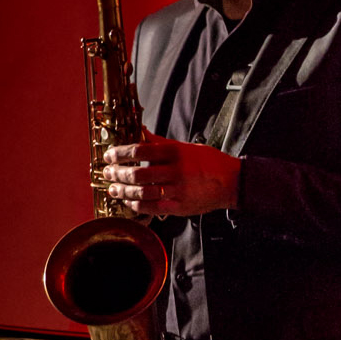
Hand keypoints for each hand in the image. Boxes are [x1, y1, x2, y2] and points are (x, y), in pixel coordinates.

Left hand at [102, 137, 240, 216]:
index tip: (109, 156)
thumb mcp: (185, 147)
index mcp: (176, 152)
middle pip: (138, 174)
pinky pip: (152, 208)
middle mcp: (176, 171)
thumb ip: (160, 142)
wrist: (232, 182)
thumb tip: (139, 131)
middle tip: (108, 173)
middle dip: (117, 174)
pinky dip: (136, 205)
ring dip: (123, 191)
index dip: (120, 154)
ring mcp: (178, 190)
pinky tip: (128, 201)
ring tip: (113, 189)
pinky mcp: (180, 207)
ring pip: (142, 193)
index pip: (139, 151)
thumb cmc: (209, 163)